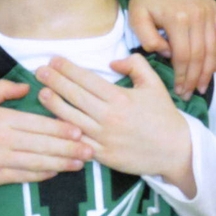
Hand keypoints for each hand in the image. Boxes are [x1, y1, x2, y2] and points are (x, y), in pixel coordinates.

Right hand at [0, 79, 92, 185]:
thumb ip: (2, 89)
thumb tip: (28, 87)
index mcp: (1, 119)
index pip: (37, 124)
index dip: (60, 128)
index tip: (80, 129)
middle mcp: (3, 141)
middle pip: (42, 144)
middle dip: (69, 147)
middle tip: (91, 148)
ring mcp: (0, 161)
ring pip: (37, 162)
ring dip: (62, 163)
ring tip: (82, 162)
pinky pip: (23, 177)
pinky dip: (42, 175)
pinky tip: (57, 172)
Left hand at [35, 55, 195, 196]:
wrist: (176, 151)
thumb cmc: (164, 116)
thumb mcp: (154, 84)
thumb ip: (135, 65)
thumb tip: (112, 62)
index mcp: (120, 98)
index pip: (86, 80)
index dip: (68, 68)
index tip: (54, 60)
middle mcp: (109, 117)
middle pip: (74, 96)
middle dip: (54, 81)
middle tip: (39, 71)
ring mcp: (104, 138)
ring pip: (71, 118)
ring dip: (53, 104)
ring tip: (41, 93)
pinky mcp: (102, 155)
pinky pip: (77, 142)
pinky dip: (63, 132)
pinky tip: (52, 123)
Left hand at [125, 0, 215, 99]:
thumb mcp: (137, 18)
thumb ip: (149, 39)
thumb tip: (167, 53)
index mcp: (178, 18)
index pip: (184, 55)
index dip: (183, 76)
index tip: (178, 90)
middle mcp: (198, 14)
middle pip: (201, 54)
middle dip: (196, 78)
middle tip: (190, 93)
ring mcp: (208, 10)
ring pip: (214, 47)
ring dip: (209, 70)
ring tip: (202, 86)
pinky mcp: (213, 7)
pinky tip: (214, 67)